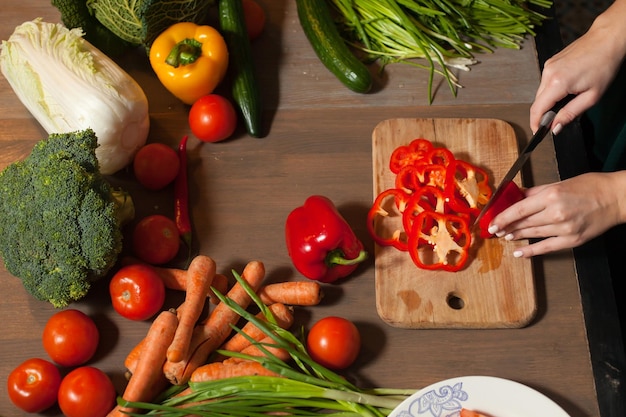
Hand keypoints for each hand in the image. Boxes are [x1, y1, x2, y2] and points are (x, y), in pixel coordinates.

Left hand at [487, 172, 625, 256]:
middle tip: (496, 230)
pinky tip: (520, 253)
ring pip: (533, 234)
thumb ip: (535, 192)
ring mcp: (565, 228)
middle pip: (523, 223)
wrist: (616, 198)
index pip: (518, 210)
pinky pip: (546, 247)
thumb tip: (516, 195)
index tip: (491, 223)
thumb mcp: (559, 183)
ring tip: (507, 237)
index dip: (502, 218)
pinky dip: (531, 251)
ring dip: (517, 236)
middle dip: (507, 228)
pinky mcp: (573, 240)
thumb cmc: (590, 186)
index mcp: (551, 196)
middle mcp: (556, 213)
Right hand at [530, 3, 625, 133]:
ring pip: (541, 92)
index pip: (537, 109)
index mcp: (557, 83)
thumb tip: (555, 127)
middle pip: (538, 102)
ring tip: (567, 100)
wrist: (607, 39)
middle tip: (556, 121)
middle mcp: (548, 73)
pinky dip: (552, 90)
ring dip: (549, 101)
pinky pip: (546, 82)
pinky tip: (567, 88)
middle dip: (544, 113)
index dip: (535, 123)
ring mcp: (548, 66)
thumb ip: (570, 114)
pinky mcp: (550, 62)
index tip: (538, 132)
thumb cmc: (604, 64)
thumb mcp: (591, 96)